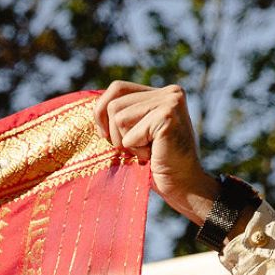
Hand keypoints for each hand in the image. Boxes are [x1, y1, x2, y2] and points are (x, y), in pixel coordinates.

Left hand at [94, 82, 219, 228]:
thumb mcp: (136, 133)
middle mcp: (170, 91)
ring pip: (118, 118)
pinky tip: (154, 155)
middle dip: (114, 134)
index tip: (107, 137)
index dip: (102, 112)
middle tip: (135, 148)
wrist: (183, 186)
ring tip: (148, 151)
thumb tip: (92, 104)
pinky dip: (136, 151)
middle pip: (114, 104)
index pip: (117, 88)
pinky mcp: (167, 117)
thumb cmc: (156, 164)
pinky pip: (130, 135)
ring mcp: (171, 101)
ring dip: (127, 143)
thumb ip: (123, 114)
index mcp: (161, 92)